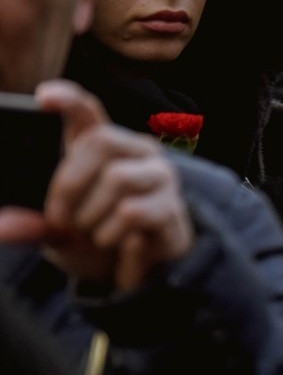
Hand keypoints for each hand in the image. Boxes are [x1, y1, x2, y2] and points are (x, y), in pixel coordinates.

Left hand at [0, 81, 192, 292]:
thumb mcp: (56, 232)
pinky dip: (112, 233)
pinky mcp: (172, 207)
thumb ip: (32, 226)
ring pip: (118, 177)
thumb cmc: (93, 240)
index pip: (88, 111)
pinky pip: (133, 211)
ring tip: (93, 234)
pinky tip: (117, 244)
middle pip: (101, 141)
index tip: (43, 97)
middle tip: (59, 218)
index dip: (68, 99)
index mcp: (103, 149)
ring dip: (92, 215)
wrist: (130, 277)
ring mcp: (160, 177)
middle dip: (69, 183)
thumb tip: (3, 228)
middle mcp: (136, 153)